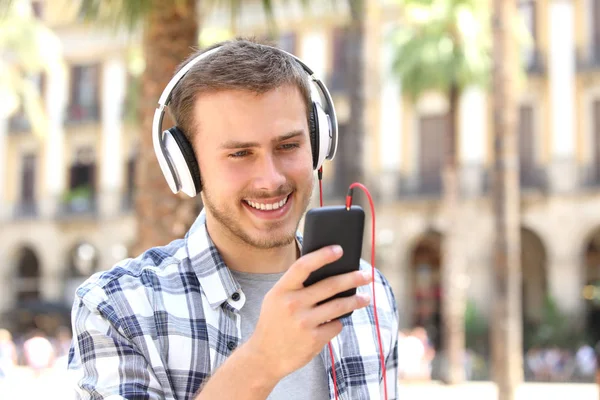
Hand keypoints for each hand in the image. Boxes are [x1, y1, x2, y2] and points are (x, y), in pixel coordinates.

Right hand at [245, 245, 371, 381]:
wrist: (265, 357)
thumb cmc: (274, 323)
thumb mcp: (275, 299)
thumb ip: (295, 286)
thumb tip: (327, 271)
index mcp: (281, 290)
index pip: (303, 266)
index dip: (322, 255)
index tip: (339, 249)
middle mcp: (293, 304)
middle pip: (330, 285)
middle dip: (352, 278)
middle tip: (367, 275)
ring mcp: (304, 322)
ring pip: (339, 306)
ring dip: (356, 301)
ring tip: (365, 298)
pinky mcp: (314, 339)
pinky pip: (336, 325)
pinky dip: (338, 322)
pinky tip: (336, 322)